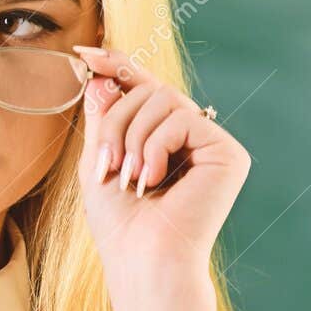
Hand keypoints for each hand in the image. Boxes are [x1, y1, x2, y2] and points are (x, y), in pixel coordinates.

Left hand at [72, 44, 249, 294]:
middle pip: (147, 89)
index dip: (116, 66)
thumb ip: (104, 117)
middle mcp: (191, 136)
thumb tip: (102, 74)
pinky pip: (181, 117)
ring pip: (160, 99)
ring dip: (131, 137)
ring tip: (128, 179)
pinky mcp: (227, 152)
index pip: (142, 88)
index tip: (84, 53)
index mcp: (163, 138)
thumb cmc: (119, 222)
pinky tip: (153, 180)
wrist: (142, 258)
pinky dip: (155, 146)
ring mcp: (211, 142)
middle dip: (115, 121)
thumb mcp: (99, 160)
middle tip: (105, 165)